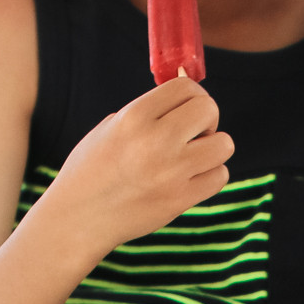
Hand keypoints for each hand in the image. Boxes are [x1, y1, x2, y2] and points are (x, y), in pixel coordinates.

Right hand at [44, 76, 233, 253]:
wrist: (79, 216)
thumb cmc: (93, 168)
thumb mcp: (112, 127)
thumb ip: (149, 112)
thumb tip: (188, 99)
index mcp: (134, 116)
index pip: (185, 87)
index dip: (192, 95)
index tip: (186, 109)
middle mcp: (155, 141)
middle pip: (209, 110)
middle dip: (206, 118)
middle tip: (193, 133)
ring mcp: (171, 173)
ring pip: (224, 145)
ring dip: (214, 147)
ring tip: (193, 156)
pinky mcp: (180, 200)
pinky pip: (219, 176)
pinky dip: (211, 175)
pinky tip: (192, 177)